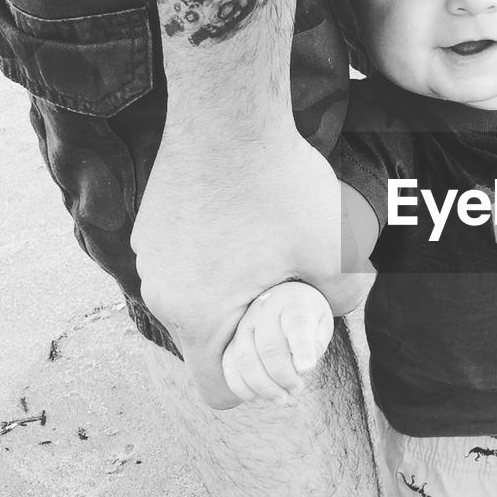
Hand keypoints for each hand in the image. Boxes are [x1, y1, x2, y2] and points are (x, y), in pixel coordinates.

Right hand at [132, 122, 372, 407]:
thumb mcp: (337, 251)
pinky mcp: (151, 222)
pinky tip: (250, 217)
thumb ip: (347, 298)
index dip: (260, 382)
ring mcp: (148, 254)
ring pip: (198, 297)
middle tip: (292, 291)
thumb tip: (338, 308)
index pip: (218, 389)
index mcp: (197, 315)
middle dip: (253, 329)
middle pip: (209, 341)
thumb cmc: (280, 184)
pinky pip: (187, 261)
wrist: (229, 108)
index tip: (287, 348)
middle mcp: (161, 290)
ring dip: (235, 288)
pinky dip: (218, 255)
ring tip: (273, 246)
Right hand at [222, 282, 335, 403]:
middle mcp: (266, 310)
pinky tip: (257, 398)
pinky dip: (241, 386)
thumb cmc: (308, 317)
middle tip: (296, 390)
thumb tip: (301, 369)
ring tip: (282, 399)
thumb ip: (315, 344)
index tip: (307, 369)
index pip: (297, 324)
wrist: (284, 299)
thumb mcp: (321, 325)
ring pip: (246, 358)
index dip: (302, 348)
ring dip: (263, 386)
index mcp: (294, 303)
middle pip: (269, 346)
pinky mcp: (231, 340)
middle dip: (283, 375)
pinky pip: (229, 365)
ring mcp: (245, 324)